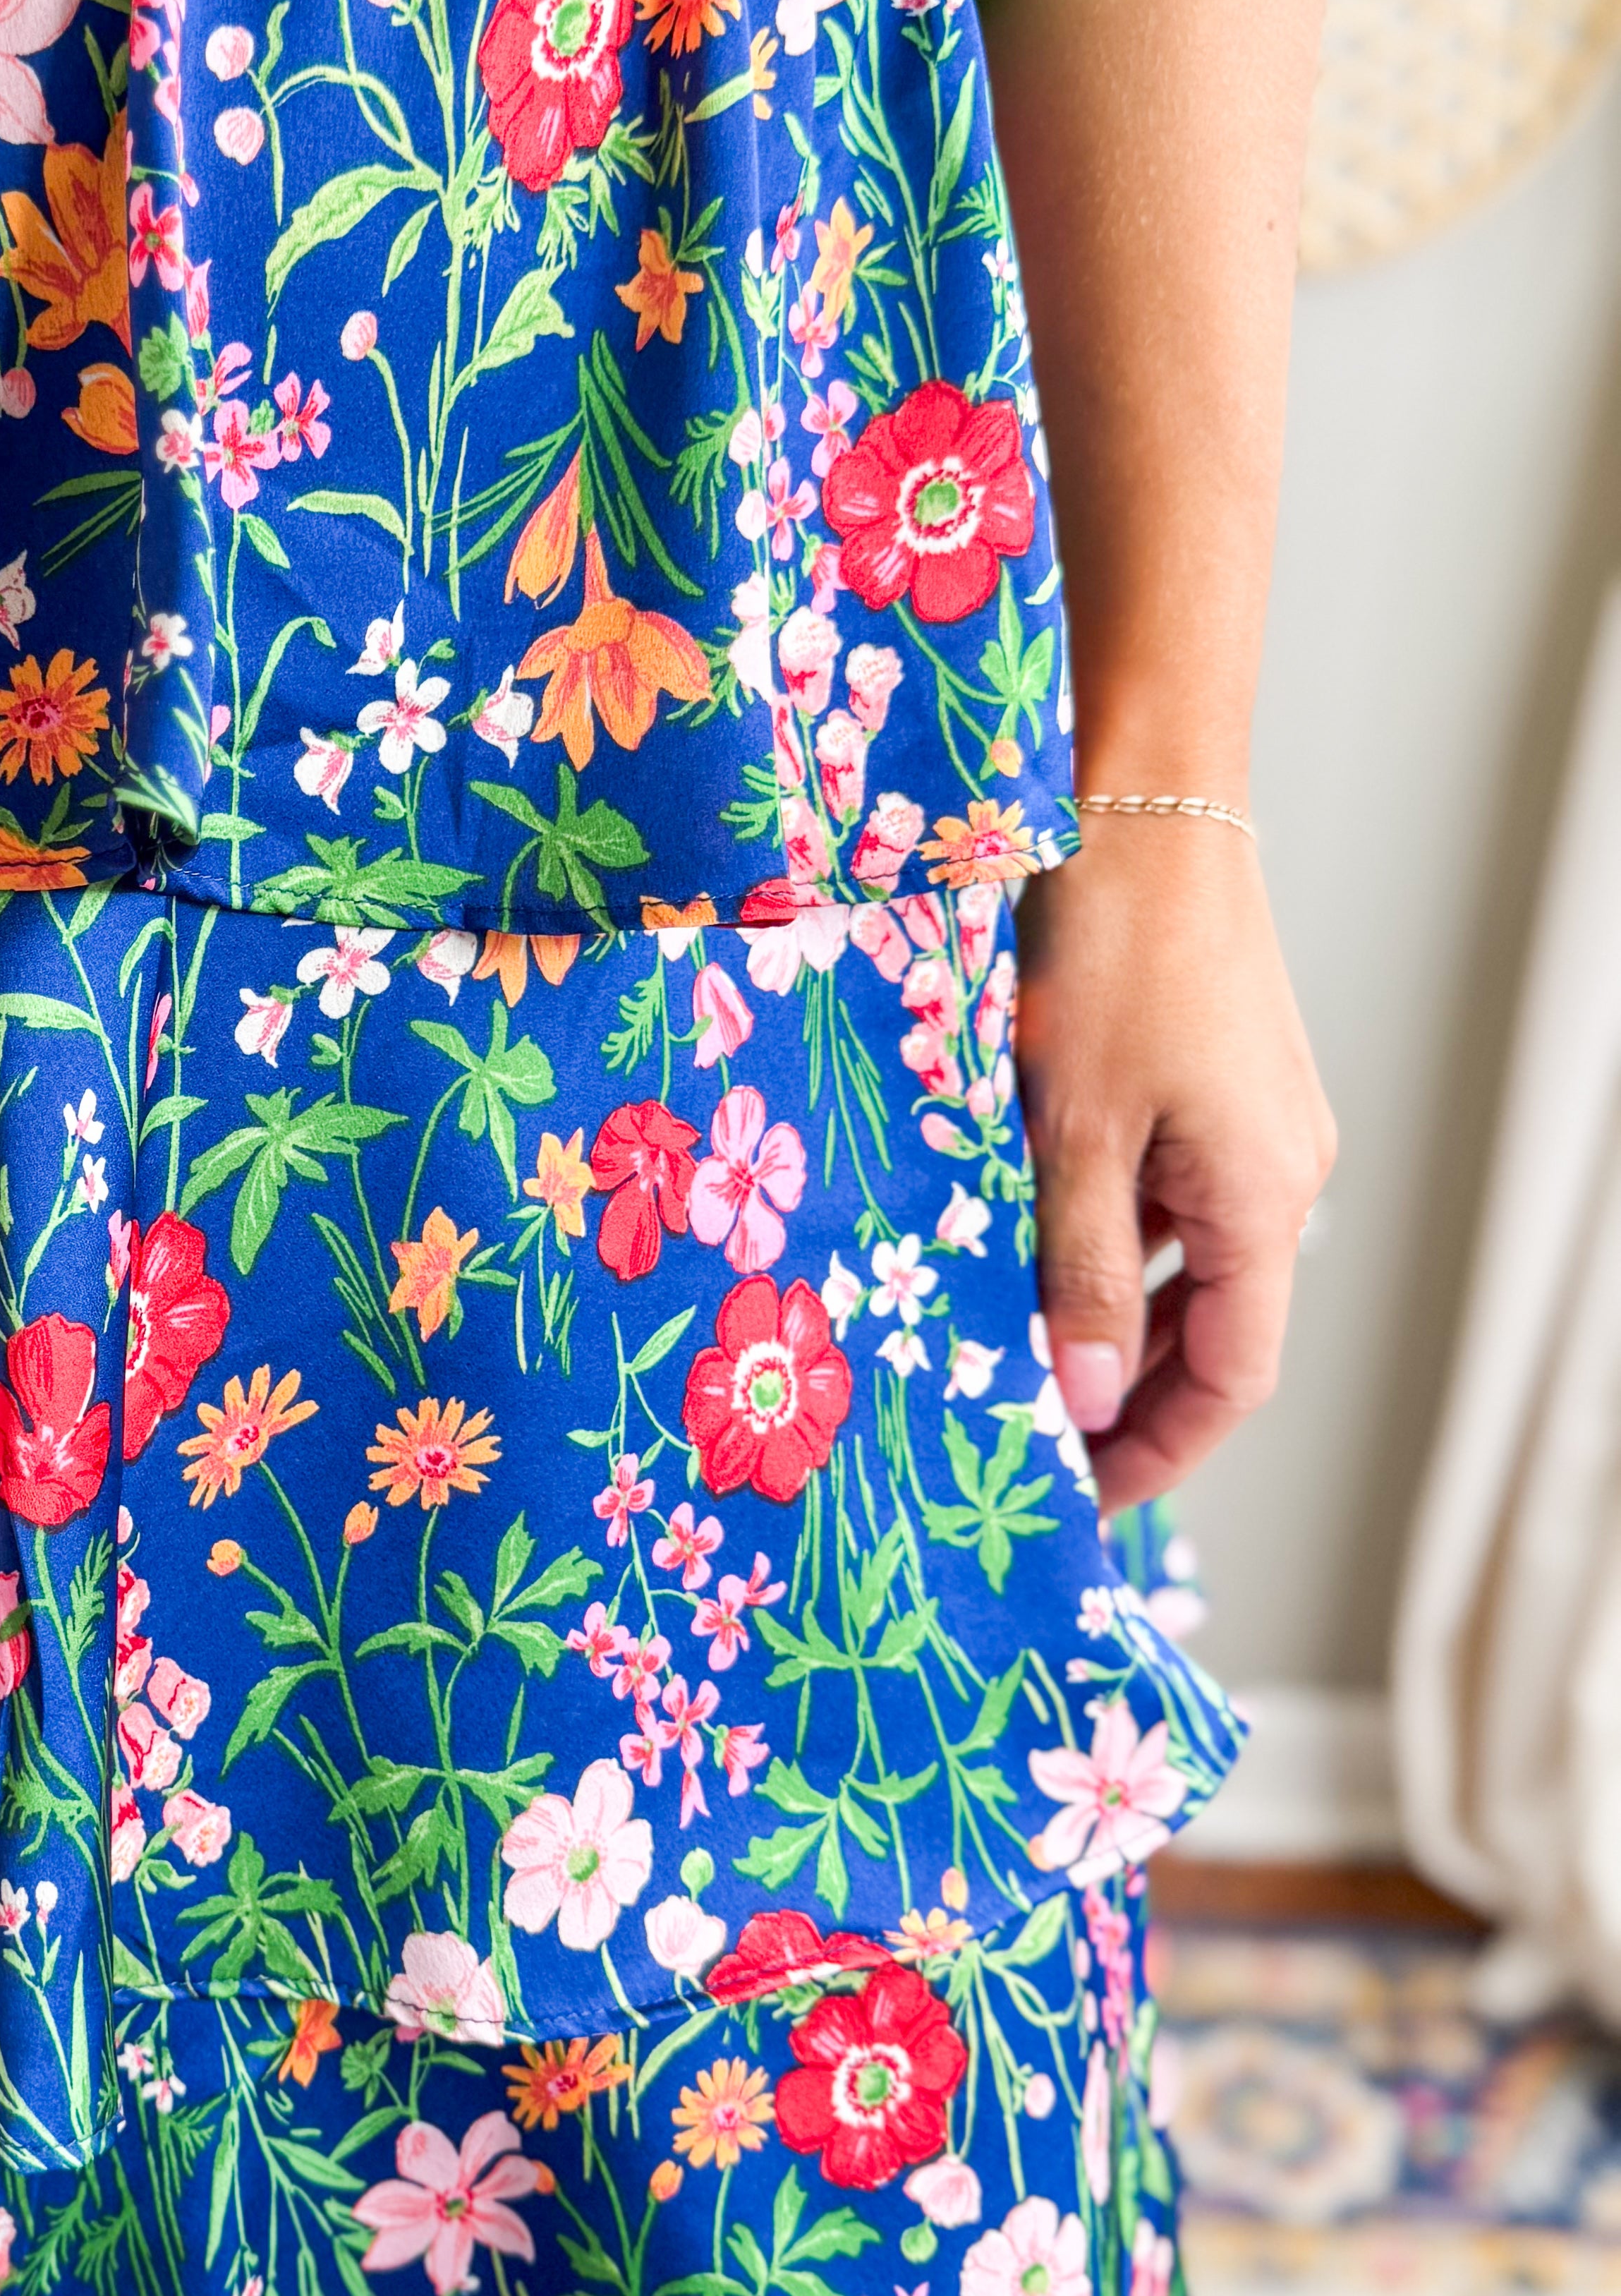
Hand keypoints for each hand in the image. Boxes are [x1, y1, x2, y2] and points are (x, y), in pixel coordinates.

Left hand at [1014, 823, 1334, 1515]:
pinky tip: (1030, 1255)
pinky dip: (1111, 1243)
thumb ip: (1085, 1272)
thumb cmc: (1109, 949)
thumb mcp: (1075, 1129)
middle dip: (1129, 1398)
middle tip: (1030, 1447)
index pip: (1231, 1377)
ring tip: (1015, 1365)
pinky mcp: (1213, 1081)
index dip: (1155, 1450)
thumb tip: (1091, 1397)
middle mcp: (1279, 1170)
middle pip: (1215, 1330)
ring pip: (1188, 1264)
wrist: (1140, 796)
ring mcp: (1250, 1124)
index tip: (1078, 1499)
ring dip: (1112, 1319)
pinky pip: (1170, 1197)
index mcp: (1264, 1197)